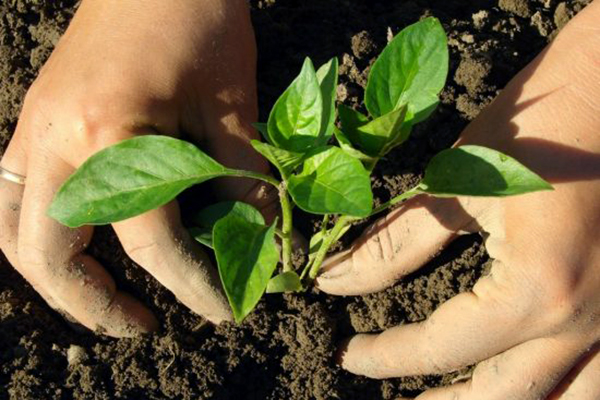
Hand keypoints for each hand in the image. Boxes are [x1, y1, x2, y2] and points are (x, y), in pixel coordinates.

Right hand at [0, 0, 271, 336]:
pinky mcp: (34, 121)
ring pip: (15, 234)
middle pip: (51, 257)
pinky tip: (79, 247)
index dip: (193, 286)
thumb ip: (243, 184)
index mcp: (109, 134)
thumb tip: (260, 246)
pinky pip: (13, 198)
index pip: (150, 243)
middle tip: (143, 326)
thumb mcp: (233, 108)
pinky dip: (40, 237)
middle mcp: (54, 139)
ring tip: (105, 301)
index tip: (225, 309)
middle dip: (96, 307)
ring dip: (57, 279)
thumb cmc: (198, 22)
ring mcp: (33, 129)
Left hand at [317, 1, 599, 397]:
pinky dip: (551, 391)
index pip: (442, 347)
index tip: (349, 355)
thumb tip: (336, 281)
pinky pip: (592, 376)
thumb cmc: (537, 124)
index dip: (385, 356)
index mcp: (538, 290)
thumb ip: (393, 244)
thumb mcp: (456, 185)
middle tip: (391, 398)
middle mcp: (587, 321)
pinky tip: (515, 377)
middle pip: (503, 398)